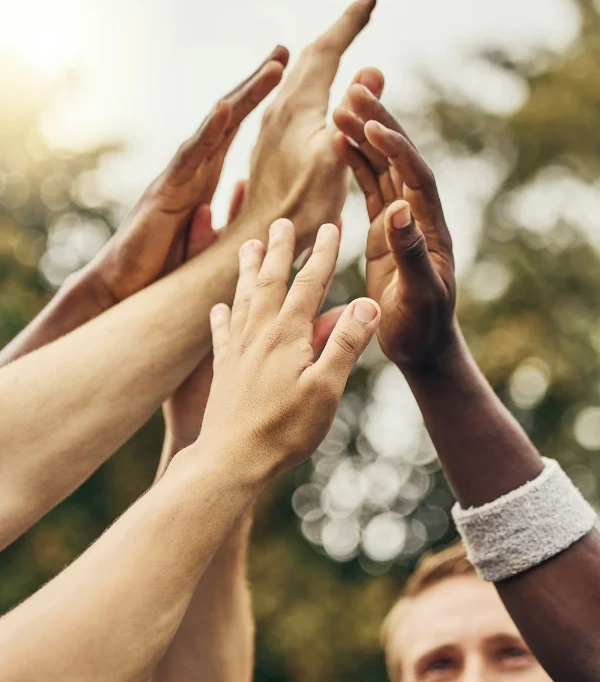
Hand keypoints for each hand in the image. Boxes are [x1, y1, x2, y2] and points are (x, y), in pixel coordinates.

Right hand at [82, 47, 287, 307]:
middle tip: (283, 53)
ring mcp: (178, 177)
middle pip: (227, 120)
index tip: (286, 76)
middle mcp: (192, 170)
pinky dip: (208, 132)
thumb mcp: (210, 241)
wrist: (125, 289)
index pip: (236, 133)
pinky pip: (189, 158)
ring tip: (273, 69)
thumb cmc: (164, 268)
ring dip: (244, 97)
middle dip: (255, 86)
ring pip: (213, 130)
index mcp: (205, 179)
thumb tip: (254, 200)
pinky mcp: (165, 193)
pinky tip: (226, 109)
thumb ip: (230, 218)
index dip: (260, 105)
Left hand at [198, 219, 379, 480]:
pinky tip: (219, 307)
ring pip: (243, 297)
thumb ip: (345, 343)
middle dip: (280, 249)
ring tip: (248, 245)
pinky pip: (222, 332)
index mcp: (287, 334)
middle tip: (281, 221)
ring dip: (248, 269)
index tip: (332, 225)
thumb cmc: (284, 429)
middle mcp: (259, 333)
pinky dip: (222, 315)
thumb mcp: (326, 389)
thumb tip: (367, 303)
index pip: (309, 283)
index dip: (323, 253)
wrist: (231, 459)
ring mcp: (238, 349)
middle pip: (270, 280)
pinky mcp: (224, 368)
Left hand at [242, 0, 376, 249]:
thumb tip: (371, 70)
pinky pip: (292, 97)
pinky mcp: (270, 145)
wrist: (263, 236)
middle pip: (309, 57)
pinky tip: (312, 92)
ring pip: (297, 76)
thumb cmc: (301, 206)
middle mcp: (278, 108)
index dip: (350, 22)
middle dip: (338, 32)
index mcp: (297, 105)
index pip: (326, 49)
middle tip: (360, 12)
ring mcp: (271, 126)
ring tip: (339, 42)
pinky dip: (310, 81)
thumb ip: (352, 114)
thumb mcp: (334, 158)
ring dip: (320, 54)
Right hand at [333, 80, 455, 368]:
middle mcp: (417, 217)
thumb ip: (411, 253)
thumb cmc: (423, 327)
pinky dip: (355, 163)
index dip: (396, 149)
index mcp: (430, 229)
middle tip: (354, 89)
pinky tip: (339, 143)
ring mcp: (400, 221)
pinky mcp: (383, 230)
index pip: (415, 178)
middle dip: (379, 123)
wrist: (422, 345)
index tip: (372, 125)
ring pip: (382, 168)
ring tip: (340, 106)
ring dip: (364, 136)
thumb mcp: (420, 296)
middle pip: (399, 159)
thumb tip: (399, 210)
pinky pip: (370, 188)